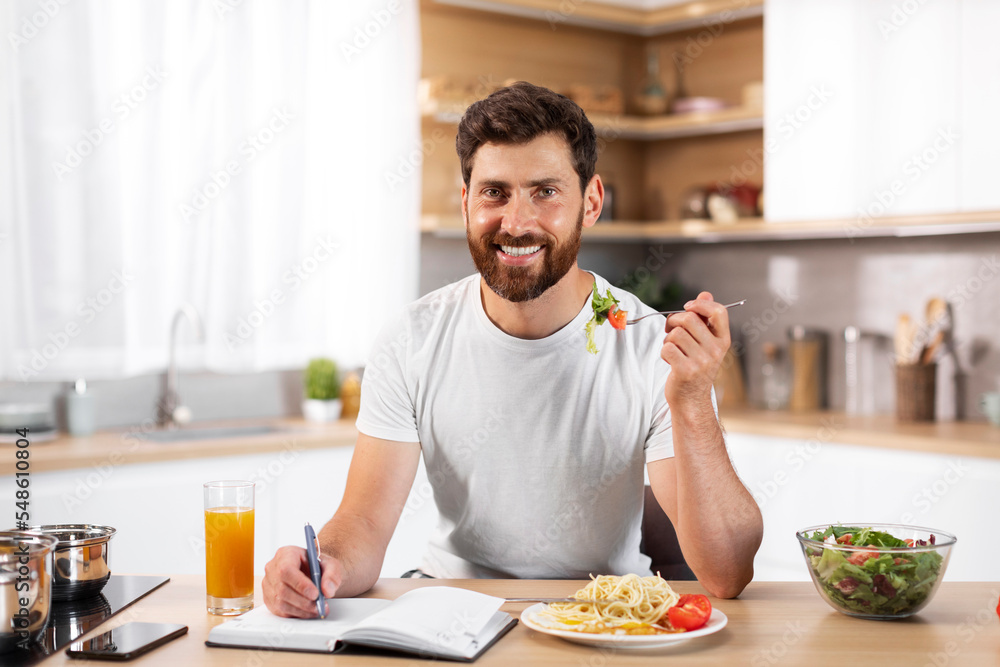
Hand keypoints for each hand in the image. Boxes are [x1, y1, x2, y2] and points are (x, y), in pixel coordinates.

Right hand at [262, 545, 343, 617]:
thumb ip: (332, 575)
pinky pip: (280, 611)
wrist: (314, 573)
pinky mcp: (269, 599)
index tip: (315, 593)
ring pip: (280, 602)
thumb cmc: (319, 566)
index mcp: (286, 554)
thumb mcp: (331, 565)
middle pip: (282, 589)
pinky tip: (308, 611)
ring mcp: (269, 585)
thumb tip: (327, 591)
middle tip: (319, 605)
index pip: (286, 569)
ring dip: (301, 610)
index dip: (300, 584)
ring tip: (317, 609)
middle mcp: (273, 568)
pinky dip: (297, 614)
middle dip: (303, 601)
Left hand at [660, 291, 730, 407]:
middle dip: (673, 321)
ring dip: (668, 340)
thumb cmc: (696, 368)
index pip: (719, 312)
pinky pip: (667, 348)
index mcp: (723, 341)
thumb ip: (706, 319)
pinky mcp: (685, 371)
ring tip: (673, 350)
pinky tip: (670, 360)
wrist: (692, 400)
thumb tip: (705, 294)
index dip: (700, 304)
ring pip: (675, 334)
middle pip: (689, 319)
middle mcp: (715, 351)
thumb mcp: (706, 343)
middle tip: (670, 330)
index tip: (687, 307)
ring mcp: (701, 362)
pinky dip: (664, 352)